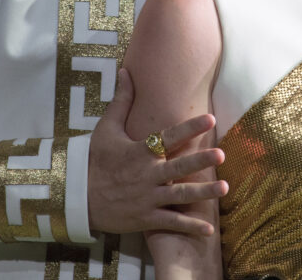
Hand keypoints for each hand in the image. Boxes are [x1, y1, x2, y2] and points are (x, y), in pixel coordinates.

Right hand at [88, 69, 227, 234]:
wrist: (76, 197)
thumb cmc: (94, 160)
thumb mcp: (106, 129)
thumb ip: (121, 101)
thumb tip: (125, 71)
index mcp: (140, 152)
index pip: (169, 136)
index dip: (190, 127)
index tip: (211, 119)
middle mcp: (147, 175)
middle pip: (179, 166)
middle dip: (201, 161)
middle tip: (221, 154)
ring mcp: (147, 198)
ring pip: (180, 195)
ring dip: (204, 193)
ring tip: (225, 189)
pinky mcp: (146, 219)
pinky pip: (171, 222)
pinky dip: (190, 227)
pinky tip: (209, 230)